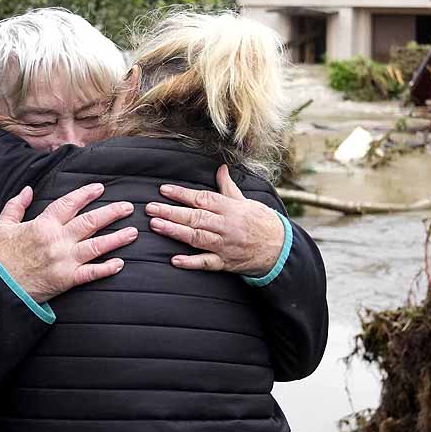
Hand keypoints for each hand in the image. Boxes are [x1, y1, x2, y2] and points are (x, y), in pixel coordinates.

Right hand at [0, 183, 136, 301]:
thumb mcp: (1, 226)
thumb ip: (15, 206)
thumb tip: (28, 190)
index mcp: (43, 225)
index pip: (69, 204)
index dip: (85, 194)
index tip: (100, 188)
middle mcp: (57, 240)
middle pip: (90, 222)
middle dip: (111, 213)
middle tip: (128, 207)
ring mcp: (64, 260)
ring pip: (96, 246)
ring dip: (117, 238)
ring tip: (133, 232)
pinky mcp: (66, 280)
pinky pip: (91, 273)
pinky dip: (106, 269)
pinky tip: (120, 263)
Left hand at [146, 165, 284, 276]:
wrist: (280, 248)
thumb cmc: (261, 222)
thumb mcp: (246, 201)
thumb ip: (228, 188)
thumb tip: (221, 169)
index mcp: (230, 208)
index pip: (202, 198)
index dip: (182, 194)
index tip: (163, 190)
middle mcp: (226, 226)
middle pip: (195, 217)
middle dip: (171, 212)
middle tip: (150, 208)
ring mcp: (225, 245)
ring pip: (197, 237)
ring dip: (175, 232)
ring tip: (156, 225)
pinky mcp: (226, 263)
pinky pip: (206, 263)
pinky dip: (190, 262)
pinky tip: (175, 260)